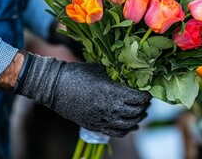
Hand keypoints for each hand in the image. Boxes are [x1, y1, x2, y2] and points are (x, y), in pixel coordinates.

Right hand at [15, 52, 151, 136]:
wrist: (54, 87)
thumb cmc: (77, 73)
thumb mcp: (100, 69)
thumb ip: (116, 74)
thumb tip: (131, 75)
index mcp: (111, 91)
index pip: (138, 98)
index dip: (146, 96)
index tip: (147, 92)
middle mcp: (109, 107)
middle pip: (136, 112)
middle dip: (144, 106)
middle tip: (145, 101)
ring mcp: (101, 118)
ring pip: (128, 124)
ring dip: (138, 119)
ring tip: (142, 113)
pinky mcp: (94, 125)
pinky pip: (116, 132)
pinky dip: (127, 130)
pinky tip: (131, 126)